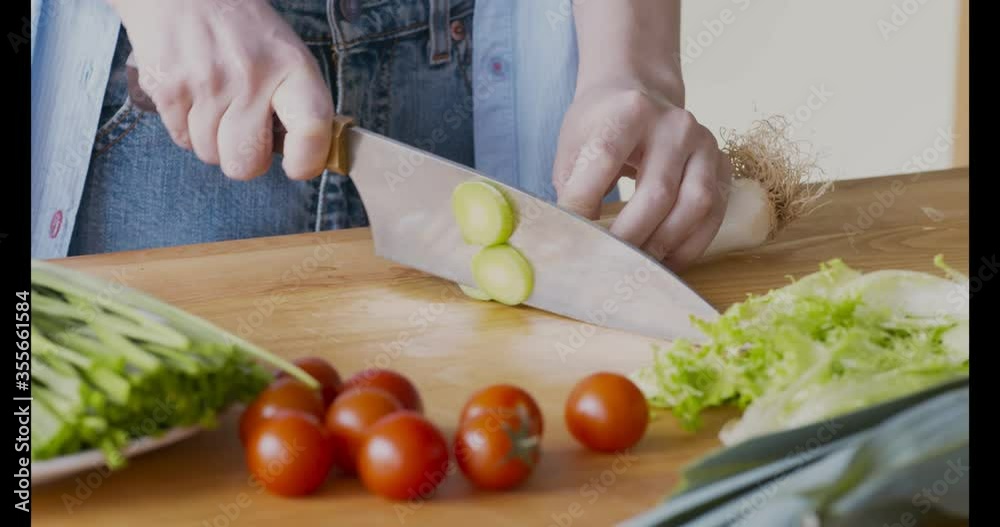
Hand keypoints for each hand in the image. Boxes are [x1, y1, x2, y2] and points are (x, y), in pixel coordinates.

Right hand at [111, 0, 333, 179]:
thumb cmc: (241, 29)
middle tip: (245, 133)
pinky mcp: (168, 89)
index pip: (312, 129)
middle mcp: (250, 77)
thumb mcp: (285, 54)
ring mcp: (206, 85)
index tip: (297, 166)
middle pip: (247, 163)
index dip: (307, 161)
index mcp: (291, 67)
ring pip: (210, 154)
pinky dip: (187, 127)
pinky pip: (182, 139)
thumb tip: (301, 156)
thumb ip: (296, 103)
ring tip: (215, 102)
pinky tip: (193, 95)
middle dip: (245, 158)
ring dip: (212, 139)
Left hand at [552, 82, 731, 270]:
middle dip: (630, 236)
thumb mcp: (574, 145)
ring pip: (695, 204)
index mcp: (629, 110)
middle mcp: (674, 124)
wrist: (642, 93)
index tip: (571, 235)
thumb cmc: (601, 126)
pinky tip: (666, 260)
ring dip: (665, 244)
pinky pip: (715, 213)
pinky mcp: (722, 164)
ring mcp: (704, 143)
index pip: (605, 159)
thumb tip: (572, 242)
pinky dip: (691, 244)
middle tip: (606, 263)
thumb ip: (573, 188)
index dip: (585, 202)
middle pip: (657, 192)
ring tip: (638, 266)